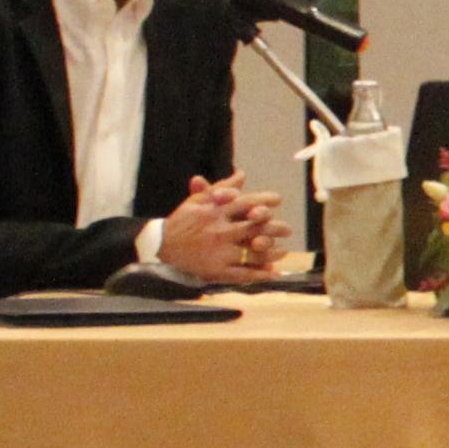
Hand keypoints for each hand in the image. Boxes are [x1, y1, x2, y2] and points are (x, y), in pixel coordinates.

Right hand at [159, 175, 289, 285]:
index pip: (246, 203)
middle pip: (256, 228)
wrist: (161, 247)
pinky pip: (244, 273)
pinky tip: (274, 272)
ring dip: (272, 251)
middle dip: (276, 228)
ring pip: (254, 252)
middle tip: (287, 229)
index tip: (277, 200)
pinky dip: (261, 273)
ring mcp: (219, 252)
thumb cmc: (182, 221)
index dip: (265, 200)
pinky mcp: (217, 270)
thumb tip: (242, 174)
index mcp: (215, 212)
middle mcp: (219, 231)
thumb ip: (222, 188)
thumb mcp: (198, 201)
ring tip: (282, 250)